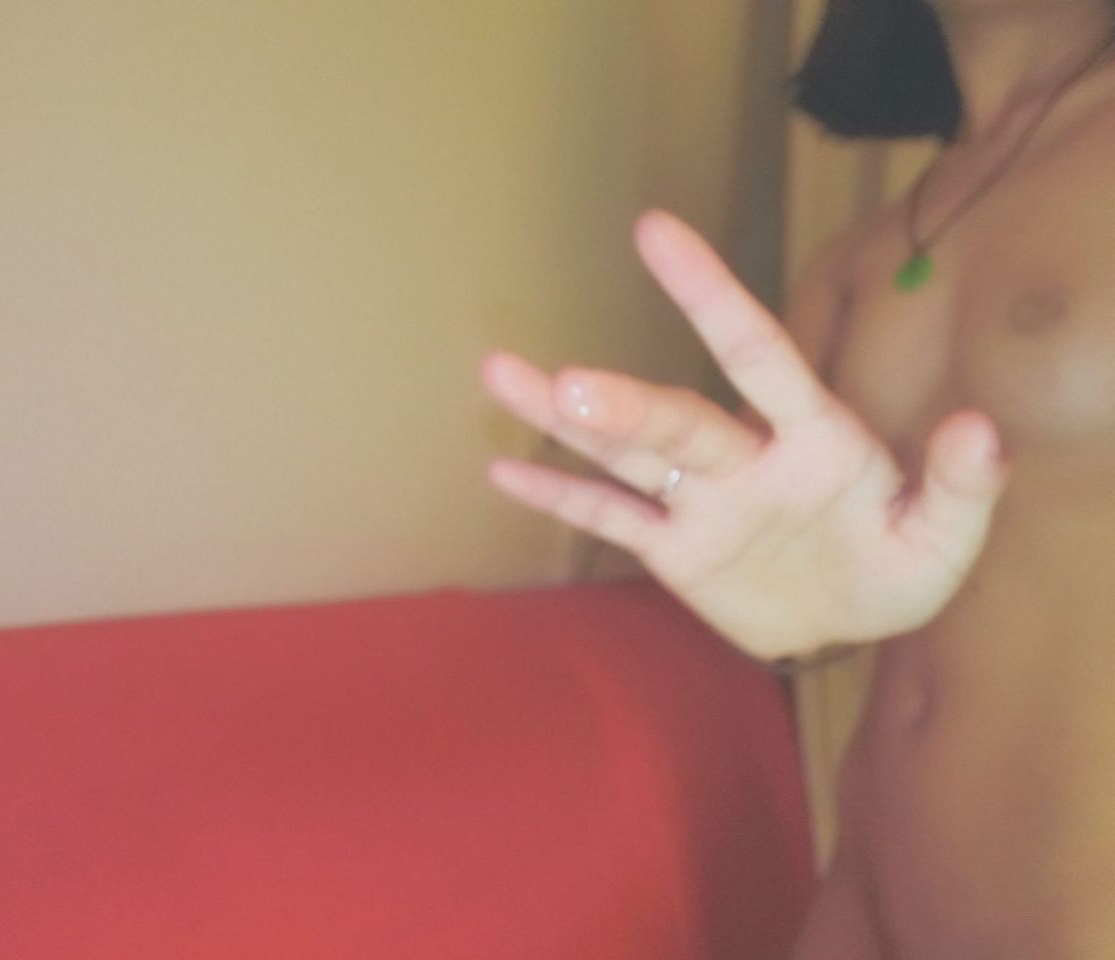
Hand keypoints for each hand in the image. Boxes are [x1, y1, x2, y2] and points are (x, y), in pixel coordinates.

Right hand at [482, 210, 1011, 660]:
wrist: (843, 623)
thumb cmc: (896, 569)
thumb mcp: (945, 540)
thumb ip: (961, 486)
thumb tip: (979, 427)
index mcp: (812, 439)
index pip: (757, 355)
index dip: (710, 296)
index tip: (654, 232)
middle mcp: (744, 457)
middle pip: (677, 423)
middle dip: (624, 404)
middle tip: (564, 382)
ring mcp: (701, 502)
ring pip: (626, 457)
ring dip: (568, 423)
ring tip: (504, 375)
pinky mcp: (672, 549)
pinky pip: (610, 519)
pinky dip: (560, 496)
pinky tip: (504, 470)